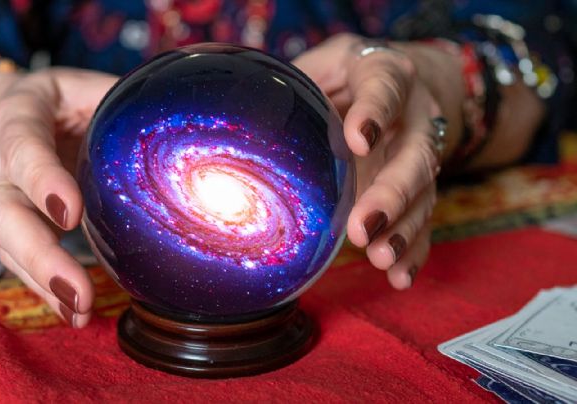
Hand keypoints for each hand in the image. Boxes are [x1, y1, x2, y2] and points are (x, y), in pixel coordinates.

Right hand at [0, 68, 117, 326]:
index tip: (71, 213)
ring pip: (6, 246)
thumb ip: (120, 100)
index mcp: (18, 117)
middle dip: (40, 255)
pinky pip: (20, 260)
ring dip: (43, 282)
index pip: (23, 147)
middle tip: (76, 289)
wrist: (10, 113)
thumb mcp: (86, 87)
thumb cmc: (62, 100)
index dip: (42, 179)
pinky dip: (47, 288)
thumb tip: (190, 122)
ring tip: (78, 311)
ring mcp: (0, 197)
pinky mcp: (11, 226)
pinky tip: (73, 311)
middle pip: (4, 214)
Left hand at [293, 34, 463, 288]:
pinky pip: (422, 220)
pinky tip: (399, 276)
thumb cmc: (339, 77)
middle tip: (362, 227)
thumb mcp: (316, 67)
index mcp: (385, 73)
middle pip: (414, 155)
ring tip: (381, 258)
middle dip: (390, 194)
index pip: (385, 87)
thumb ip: (290, 88)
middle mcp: (414, 116)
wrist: (393, 83)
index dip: (375, 111)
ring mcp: (420, 154)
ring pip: (422, 193)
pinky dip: (412, 250)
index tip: (358, 139)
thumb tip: (236, 118)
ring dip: (402, 229)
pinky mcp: (419, 187)